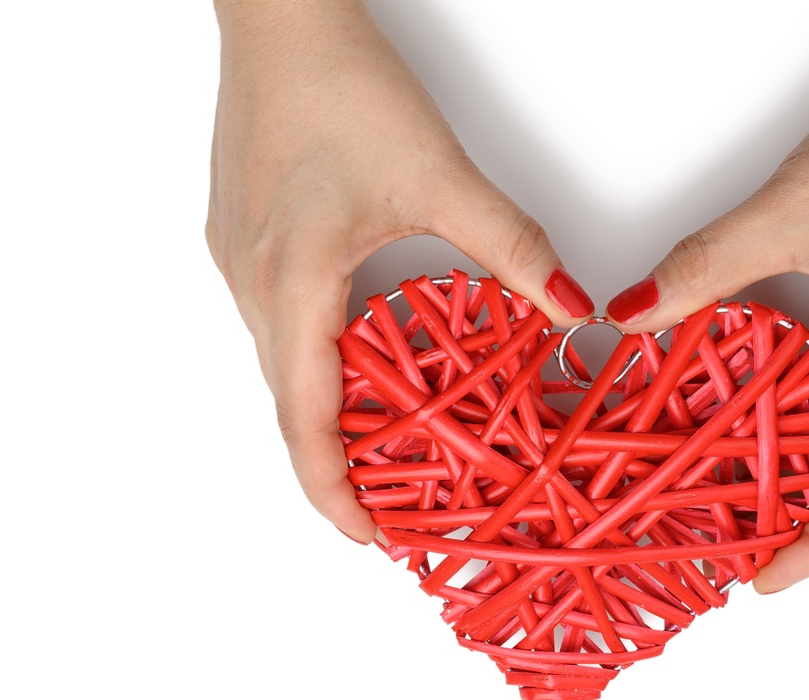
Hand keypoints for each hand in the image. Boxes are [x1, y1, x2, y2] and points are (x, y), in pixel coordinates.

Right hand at [207, 0, 593, 543]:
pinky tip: (361, 351)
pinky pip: (276, 323)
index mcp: (294, 284)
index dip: (334, 492)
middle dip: (340, 463)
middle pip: (290, 404)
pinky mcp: (237, 237)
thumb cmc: (342, 83)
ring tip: (385, 441)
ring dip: (328, 409)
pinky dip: (316, 358)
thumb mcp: (440, 174)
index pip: (305, 422)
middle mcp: (251, 285)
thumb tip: (573, 309)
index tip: (371, 538)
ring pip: (281, 364)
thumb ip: (510, 249)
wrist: (276, 11)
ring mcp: (235, 262)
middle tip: (394, 501)